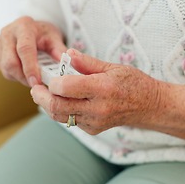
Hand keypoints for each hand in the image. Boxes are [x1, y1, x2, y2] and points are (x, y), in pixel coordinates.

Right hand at [0, 16, 66, 86]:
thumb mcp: (54, 37)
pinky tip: (26, 72)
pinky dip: (17, 76)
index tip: (37, 82)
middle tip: (38, 84)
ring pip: (7, 69)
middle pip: (11, 62)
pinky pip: (5, 71)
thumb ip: (59, 49)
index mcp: (23, 26)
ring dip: (21, 78)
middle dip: (24, 77)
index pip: (24, 49)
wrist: (29, 29)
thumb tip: (64, 62)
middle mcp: (7, 34)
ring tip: (34, 76)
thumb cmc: (42, 34)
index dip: (30, 67)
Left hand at [30, 49, 162, 134]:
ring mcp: (95, 122)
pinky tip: (62, 101)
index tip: (48, 76)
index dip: (52, 82)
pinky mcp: (93, 129)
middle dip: (41, 97)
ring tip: (43, 95)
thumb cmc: (132, 83)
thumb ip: (87, 63)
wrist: (149, 106)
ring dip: (47, 106)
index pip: (65, 88)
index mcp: (102, 88)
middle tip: (35, 89)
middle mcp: (97, 108)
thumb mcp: (112, 66)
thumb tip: (67, 54)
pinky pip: (70, 121)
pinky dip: (62, 112)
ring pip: (60, 117)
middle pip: (57, 107)